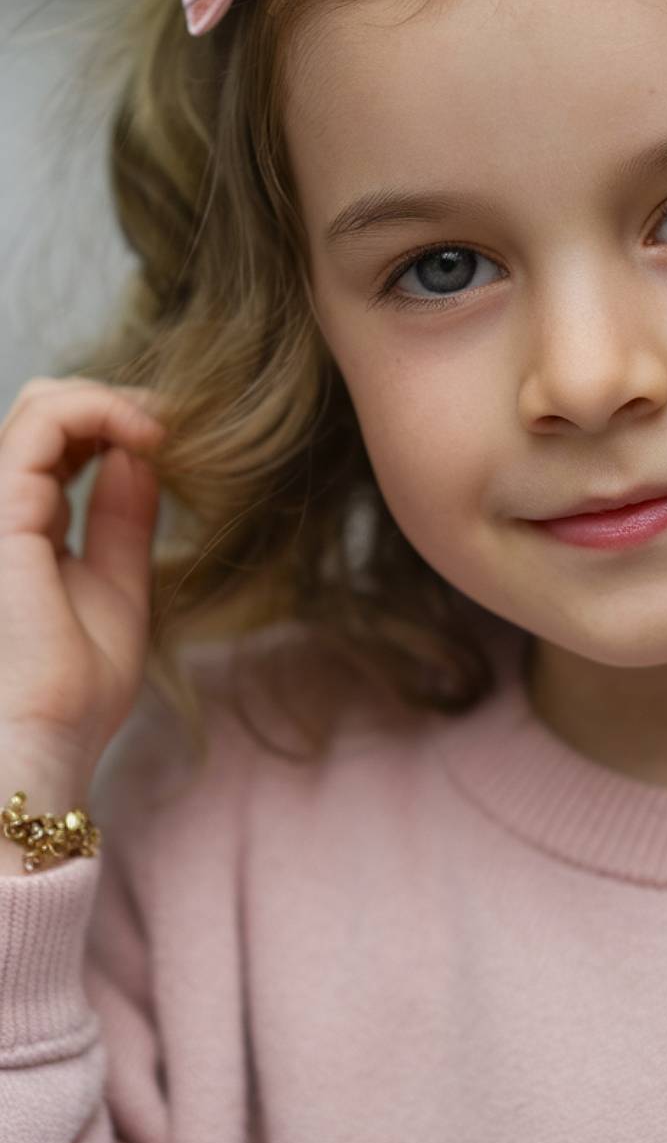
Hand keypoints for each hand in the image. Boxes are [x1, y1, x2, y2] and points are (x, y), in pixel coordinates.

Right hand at [0, 376, 168, 794]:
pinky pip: (43, 423)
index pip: (55, 444)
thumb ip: (122, 520)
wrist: (42, 741)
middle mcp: (2, 511)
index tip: (172, 436)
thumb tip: (138, 456)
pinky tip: (147, 436)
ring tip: (163, 430)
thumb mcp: (118, 588)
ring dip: (113, 401)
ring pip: (41, 403)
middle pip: (44, 412)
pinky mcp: (0, 509)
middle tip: (172, 426)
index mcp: (23, 529)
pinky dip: (101, 410)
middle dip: (116, 404)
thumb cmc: (74, 691)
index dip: (114, 424)